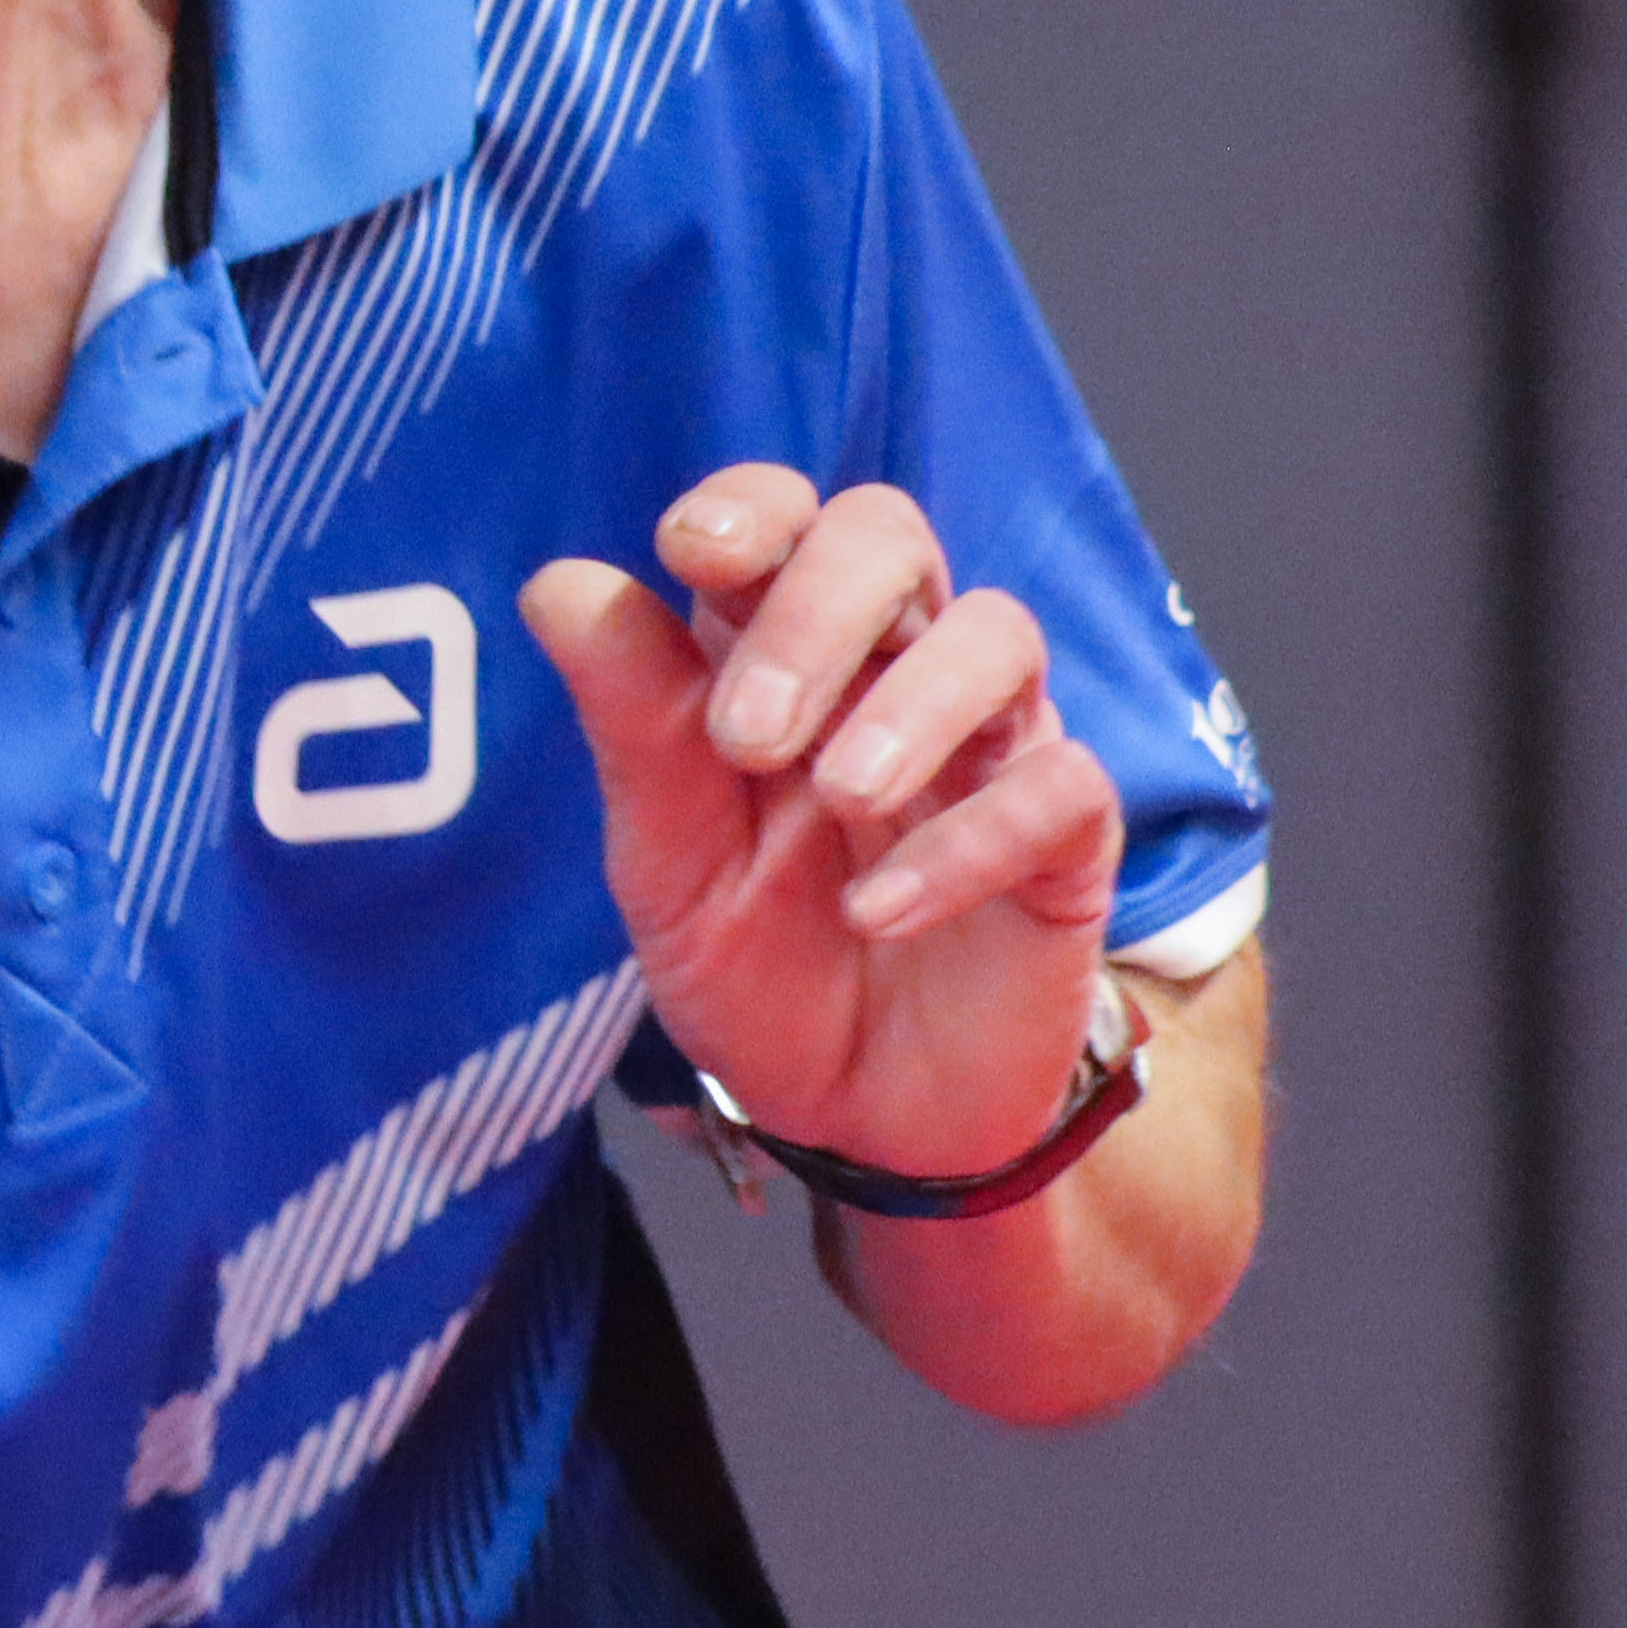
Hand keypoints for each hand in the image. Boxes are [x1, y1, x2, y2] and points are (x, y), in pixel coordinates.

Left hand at [524, 466, 1122, 1185]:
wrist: (857, 1120)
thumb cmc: (759, 968)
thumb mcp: (669, 869)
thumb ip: (632, 730)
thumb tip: (560, 583)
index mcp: (778, 655)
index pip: (786, 519)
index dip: (752, 507)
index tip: (695, 548)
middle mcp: (891, 672)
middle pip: (891, 539)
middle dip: (817, 609)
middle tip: (747, 737)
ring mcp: (989, 747)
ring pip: (997, 634)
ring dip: (911, 703)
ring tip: (838, 797)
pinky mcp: (1066, 839)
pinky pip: (1057, 787)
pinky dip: (968, 840)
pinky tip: (879, 912)